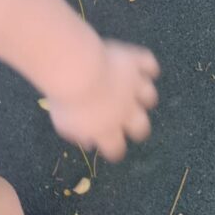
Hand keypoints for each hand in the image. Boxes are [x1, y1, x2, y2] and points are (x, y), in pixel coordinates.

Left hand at [46, 39, 159, 159]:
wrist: (78, 71)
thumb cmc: (67, 99)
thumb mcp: (64, 123)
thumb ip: (78, 135)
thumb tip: (88, 143)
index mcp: (108, 130)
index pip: (117, 149)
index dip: (114, 149)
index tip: (110, 146)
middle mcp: (126, 112)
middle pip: (142, 127)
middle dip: (138, 126)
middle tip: (130, 120)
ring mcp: (134, 87)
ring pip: (149, 96)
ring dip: (144, 96)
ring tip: (136, 92)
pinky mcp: (135, 64)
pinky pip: (149, 66)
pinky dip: (148, 67)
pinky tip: (144, 68)